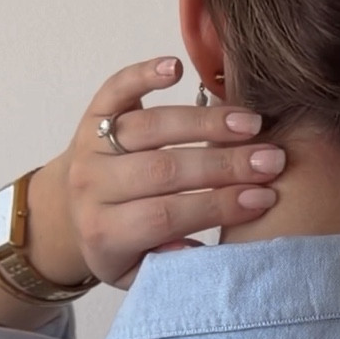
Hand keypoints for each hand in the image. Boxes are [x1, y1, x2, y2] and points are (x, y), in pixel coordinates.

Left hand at [56, 57, 283, 290]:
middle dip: (224, 164)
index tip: (263, 198)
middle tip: (271, 159)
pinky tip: (178, 67)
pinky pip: (117, 88)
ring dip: (204, 122)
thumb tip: (196, 247)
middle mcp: (92, 186)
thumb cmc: (122, 243)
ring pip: (150, 126)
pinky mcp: (93, 114)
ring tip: (252, 123)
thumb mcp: (140, 271)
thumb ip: (168, 266)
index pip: (165, 215)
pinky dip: (144, 74)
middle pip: (162, 169)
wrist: (68, 211)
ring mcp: (91, 146)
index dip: (217, 206)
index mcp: (104, 231)